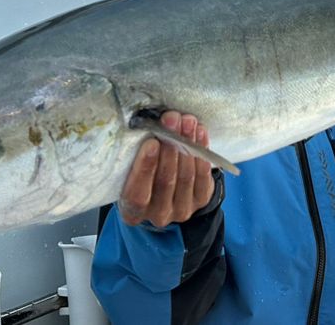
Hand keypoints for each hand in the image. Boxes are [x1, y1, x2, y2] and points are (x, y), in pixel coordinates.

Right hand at [117, 111, 215, 227]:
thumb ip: (135, 157)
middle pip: (166, 180)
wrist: (166, 191)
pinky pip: (203, 174)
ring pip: (186, 175)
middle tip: (171, 120)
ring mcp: (182, 210)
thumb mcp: (130, 172)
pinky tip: (199, 132)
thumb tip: (149, 126)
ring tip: (186, 120)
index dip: (145, 167)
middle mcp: (158, 215)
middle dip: (170, 146)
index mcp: (133, 212)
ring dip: (187, 143)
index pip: (137, 194)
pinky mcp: (201, 200)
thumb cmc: (142, 176)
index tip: (152, 142)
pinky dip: (201, 150)